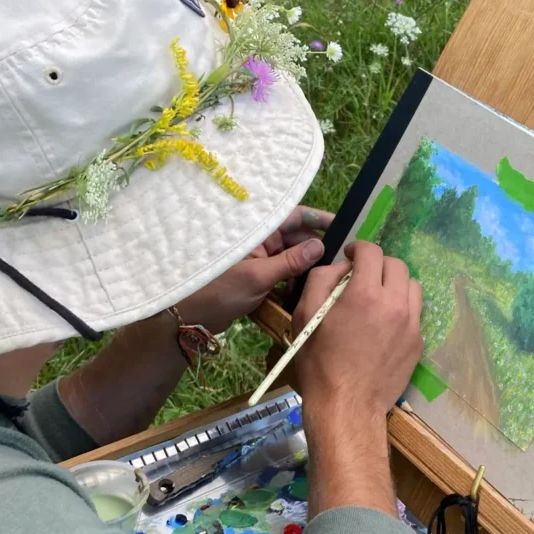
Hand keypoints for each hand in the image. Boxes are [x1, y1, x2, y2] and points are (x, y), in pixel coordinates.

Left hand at [176, 206, 333, 334]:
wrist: (191, 318)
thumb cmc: (219, 291)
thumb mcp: (259, 277)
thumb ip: (291, 262)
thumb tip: (320, 246)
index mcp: (257, 231)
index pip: (294, 215)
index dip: (319, 219)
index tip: (343, 227)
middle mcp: (260, 240)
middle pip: (297, 239)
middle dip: (315, 252)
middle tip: (336, 267)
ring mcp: (258, 258)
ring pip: (292, 258)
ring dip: (304, 271)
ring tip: (316, 285)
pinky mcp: (257, 276)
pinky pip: (283, 274)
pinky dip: (292, 283)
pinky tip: (298, 296)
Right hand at [291, 242, 423, 423]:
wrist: (347, 405)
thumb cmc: (319, 362)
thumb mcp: (304, 315)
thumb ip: (322, 279)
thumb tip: (341, 267)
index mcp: (364, 294)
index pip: (371, 252)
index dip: (358, 248)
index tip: (351, 256)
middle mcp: (394, 304)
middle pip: (396, 264)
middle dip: (378, 264)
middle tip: (363, 276)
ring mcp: (411, 324)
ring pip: (412, 285)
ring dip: (395, 283)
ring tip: (378, 297)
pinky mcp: (418, 342)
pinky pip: (415, 312)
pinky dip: (402, 308)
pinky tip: (385, 323)